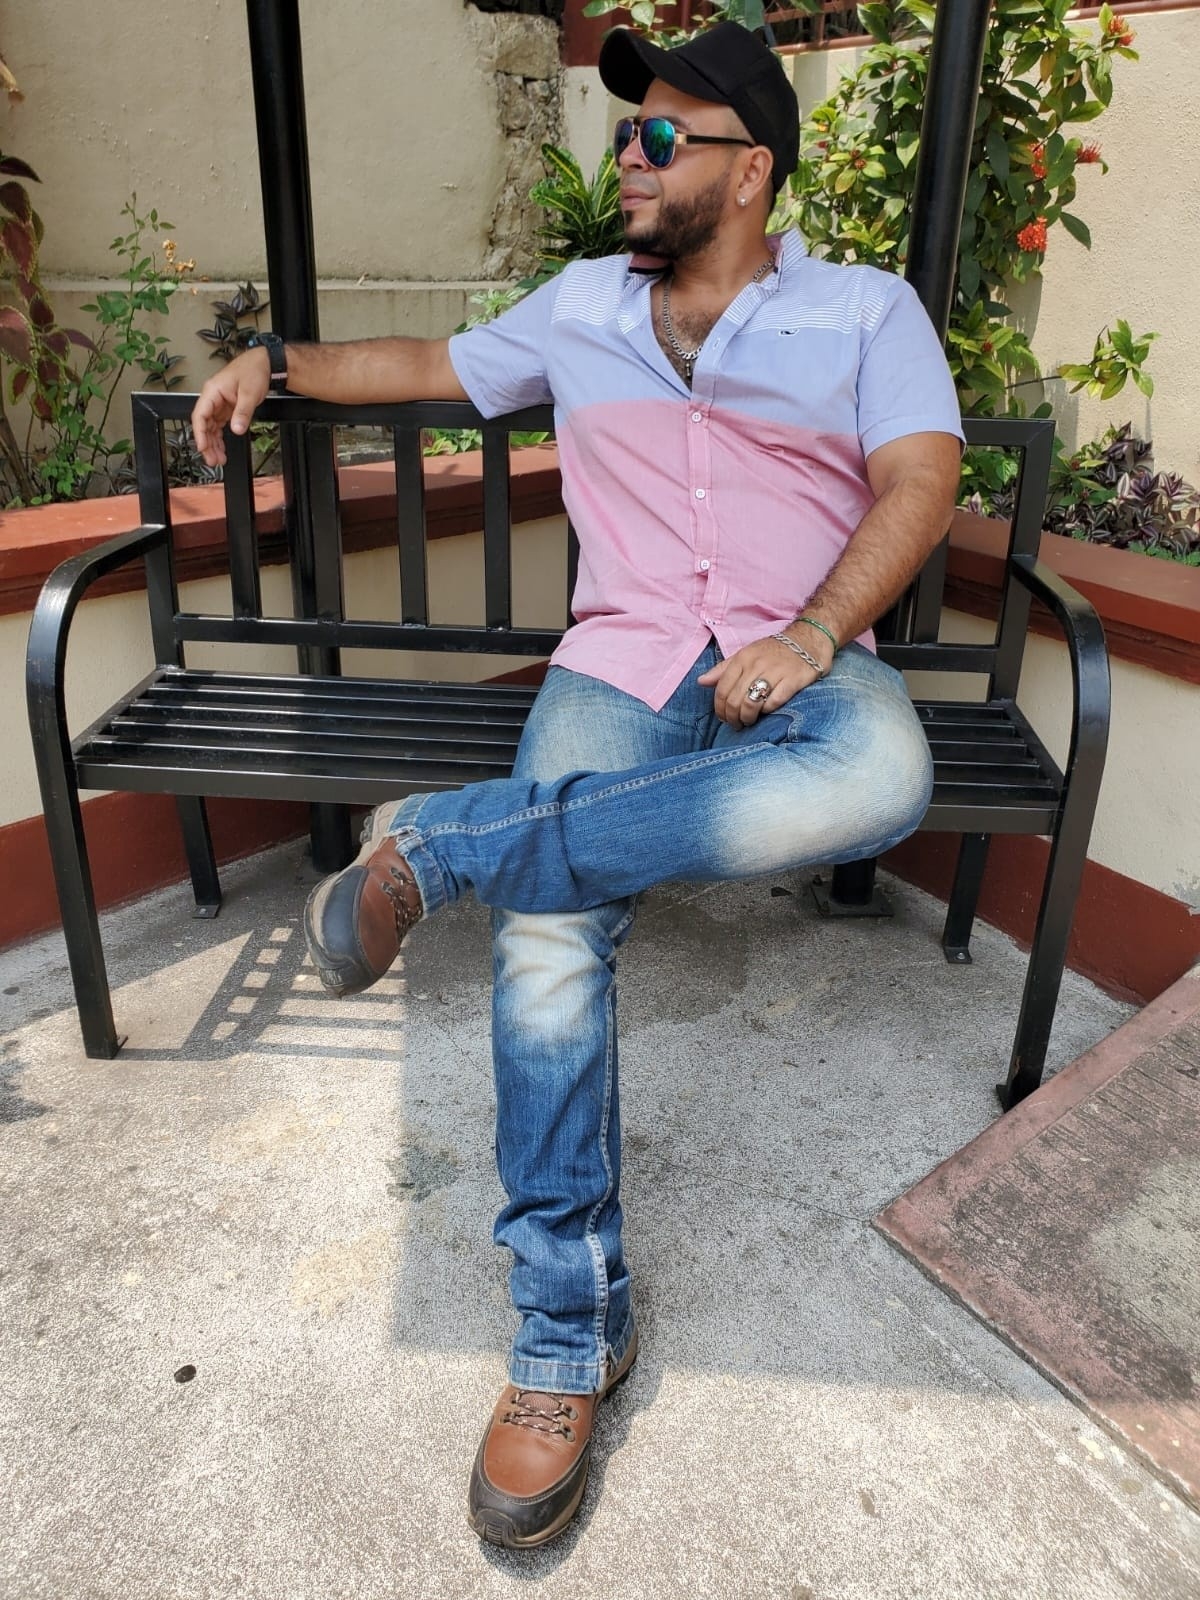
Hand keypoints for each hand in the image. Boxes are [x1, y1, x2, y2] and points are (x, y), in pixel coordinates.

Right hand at [191, 347, 271, 466]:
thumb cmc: (253, 371)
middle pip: (204, 424)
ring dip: (213, 443)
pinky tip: (222, 448)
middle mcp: (213, 398)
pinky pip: (219, 426)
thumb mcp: (249, 393)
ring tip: (218, 459)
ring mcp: (219, 404)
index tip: (203, 446)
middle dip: (207, 443)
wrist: (264, 364)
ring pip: (211, 427)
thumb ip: (242, 412)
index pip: (200, 415)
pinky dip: (220, 437)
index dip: (200, 433)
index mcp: (212, 391)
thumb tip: (236, 429)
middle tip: (212, 460)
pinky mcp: (226, 408)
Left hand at [697, 633, 829, 727]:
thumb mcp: (746, 655)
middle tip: (736, 724)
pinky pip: (773, 703)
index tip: (724, 717)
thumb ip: (723, 669)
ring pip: (751, 703)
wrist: (808, 640)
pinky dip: (767, 712)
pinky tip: (766, 713)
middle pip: (734, 700)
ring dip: (747, 718)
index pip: (722, 689)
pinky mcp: (793, 680)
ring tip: (749, 722)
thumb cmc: (774, 651)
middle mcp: (756, 664)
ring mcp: (775, 672)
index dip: (720, 709)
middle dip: (732, 717)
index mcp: (742, 658)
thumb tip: (701, 682)